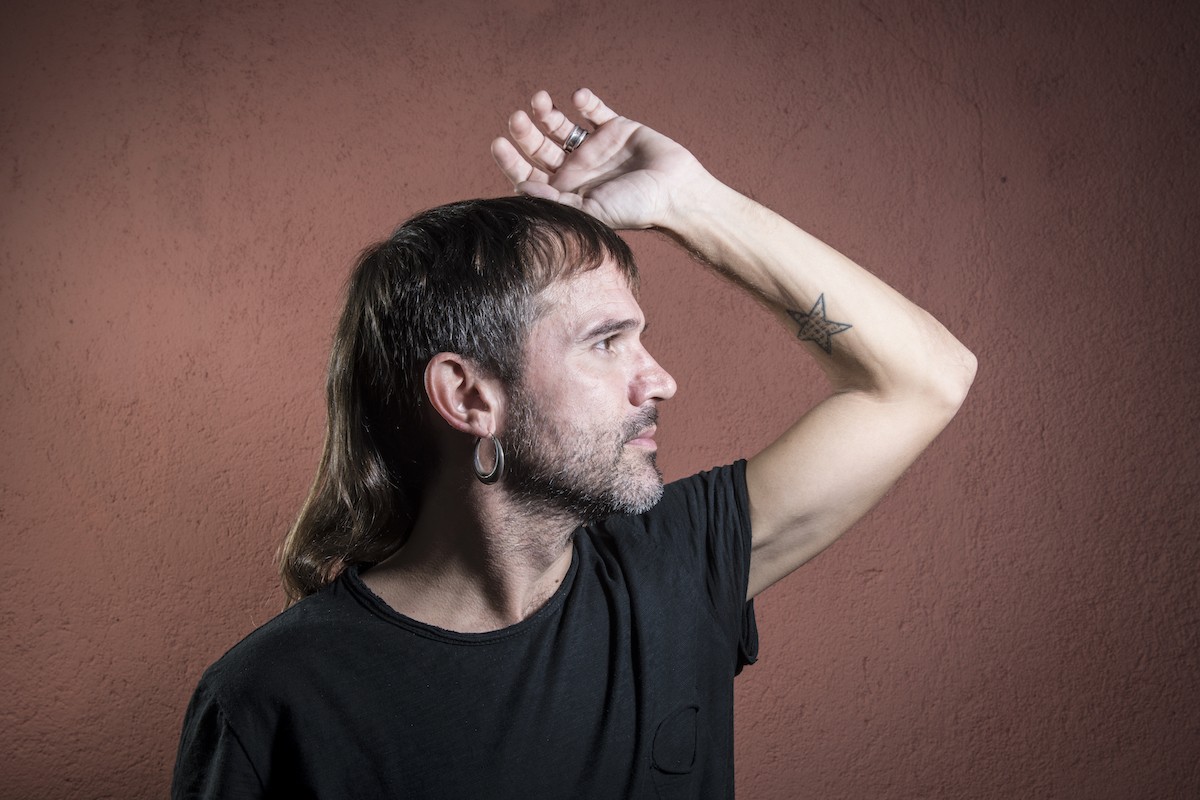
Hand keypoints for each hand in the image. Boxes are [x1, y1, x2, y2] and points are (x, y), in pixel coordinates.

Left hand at [491, 89, 710, 230]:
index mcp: (566, 192)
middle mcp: (576, 169)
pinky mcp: (616, 128)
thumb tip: (521, 187)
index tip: (499, 144)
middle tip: (516, 119)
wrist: (675, 193)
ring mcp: (595, 147)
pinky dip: (586, 102)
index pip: (530, 174)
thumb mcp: (590, 211)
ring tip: (541, 101)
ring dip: (547, 112)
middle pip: (540, 146)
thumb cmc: (634, 210)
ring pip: (561, 125)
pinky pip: (594, 110)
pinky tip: (580, 98)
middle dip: (525, 132)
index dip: (511, 160)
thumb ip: (556, 201)